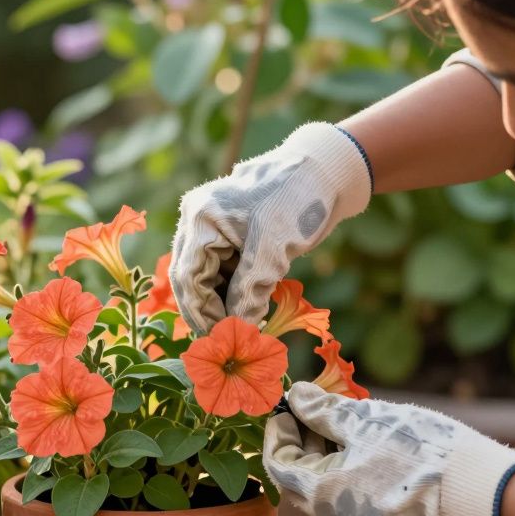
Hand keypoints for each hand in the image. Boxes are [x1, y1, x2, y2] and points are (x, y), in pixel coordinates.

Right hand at [169, 123, 371, 333]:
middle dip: (207, 312)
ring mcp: (214, 229)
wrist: (325, 172)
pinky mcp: (231, 238)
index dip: (202, 312)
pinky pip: (223, 272)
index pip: (189, 276)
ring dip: (221, 306)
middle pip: (191, 279)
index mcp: (201, 218)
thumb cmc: (297, 200)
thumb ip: (250, 292)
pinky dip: (234, 294)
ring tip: (241, 332)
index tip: (221, 341)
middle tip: (226, 343)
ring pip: (207, 278)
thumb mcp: (273, 250)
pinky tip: (249, 313)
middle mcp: (199, 222)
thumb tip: (237, 331)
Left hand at [263, 382, 514, 515]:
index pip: (278, 463)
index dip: (278, 429)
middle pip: (300, 475)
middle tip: (316, 402)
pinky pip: (351, 493)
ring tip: (342, 415)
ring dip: (326, 450)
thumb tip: (296, 396)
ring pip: (327, 484)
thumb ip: (325, 411)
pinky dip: (347, 465)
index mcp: (323, 494)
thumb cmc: (421, 453)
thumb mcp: (366, 421)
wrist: (479, 492)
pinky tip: (364, 439)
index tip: (288, 402)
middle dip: (303, 436)